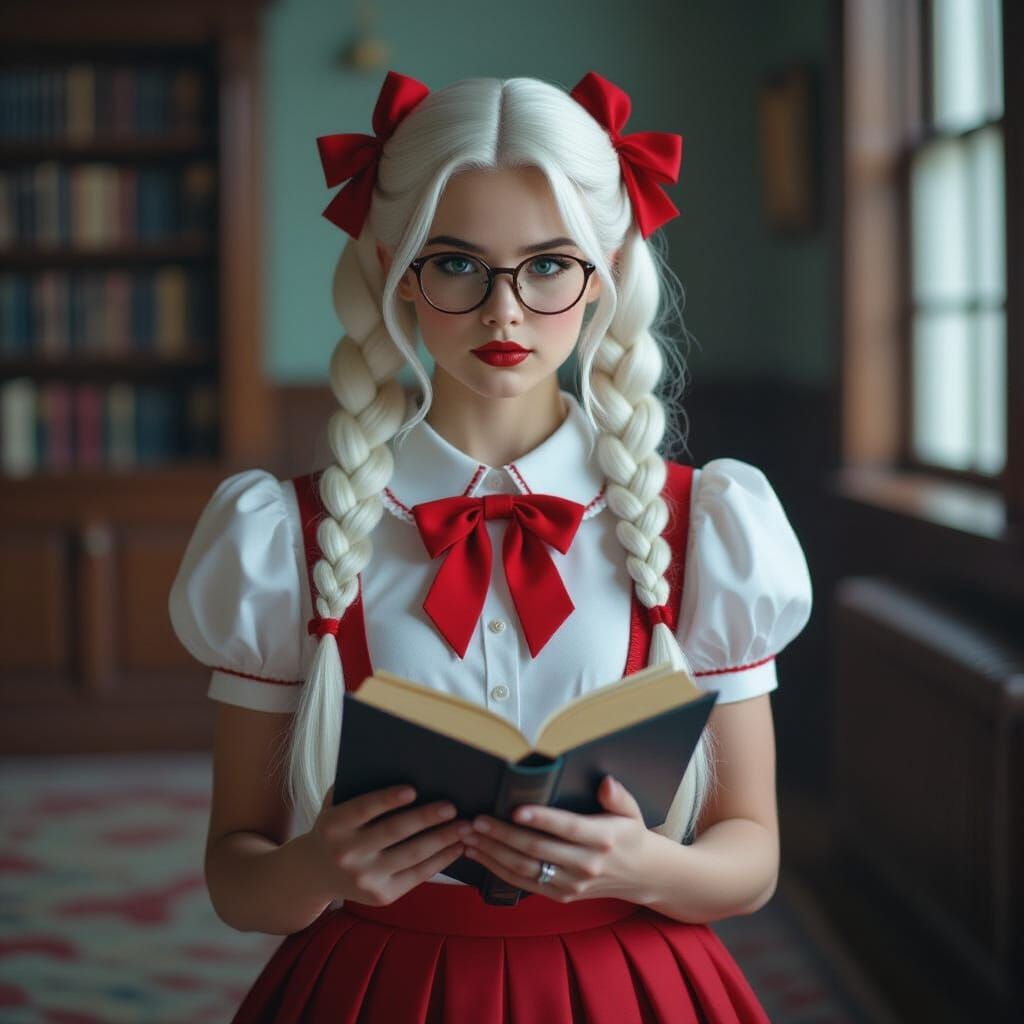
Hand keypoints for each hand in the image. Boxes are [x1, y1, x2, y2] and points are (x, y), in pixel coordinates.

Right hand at [301, 784, 467, 906]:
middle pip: (394, 832)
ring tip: (464, 826)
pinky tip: (457, 847)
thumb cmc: (335, 828)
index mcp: (335, 825)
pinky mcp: (381, 896)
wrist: (315, 873)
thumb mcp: (335, 805)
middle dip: (426, 818)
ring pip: (412, 855)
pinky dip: (441, 860)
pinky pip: (417, 875)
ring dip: (443, 839)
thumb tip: (398, 766)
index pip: (364, 808)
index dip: (388, 799)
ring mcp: (365, 878)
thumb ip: (358, 788)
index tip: (413, 789)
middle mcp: (347, 854)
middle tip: (452, 807)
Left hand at [457, 774, 652, 902]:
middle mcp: (586, 865)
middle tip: (476, 820)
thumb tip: (605, 782)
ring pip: (525, 869)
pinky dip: (498, 870)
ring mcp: (571, 884)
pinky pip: (524, 884)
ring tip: (469, 836)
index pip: (568, 828)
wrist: (640, 875)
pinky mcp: (560, 896)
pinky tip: (479, 855)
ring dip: (493, 853)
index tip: (516, 809)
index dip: (542, 819)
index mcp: (602, 839)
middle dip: (503, 834)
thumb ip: (617, 796)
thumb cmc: (629, 834)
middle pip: (538, 850)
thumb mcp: (631, 811)